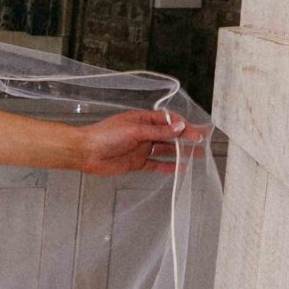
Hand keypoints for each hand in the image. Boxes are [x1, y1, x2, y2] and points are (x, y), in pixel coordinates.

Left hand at [77, 108, 209, 176]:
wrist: (85, 152)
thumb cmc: (106, 136)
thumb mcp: (134, 131)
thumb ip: (158, 131)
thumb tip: (180, 126)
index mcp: (142, 119)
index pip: (168, 121)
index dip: (184, 126)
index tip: (197, 134)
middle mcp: (144, 133)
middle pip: (169, 135)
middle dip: (186, 139)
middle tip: (203, 144)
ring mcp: (141, 148)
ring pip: (165, 150)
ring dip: (181, 152)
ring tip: (198, 156)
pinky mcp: (136, 163)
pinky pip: (155, 164)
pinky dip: (167, 166)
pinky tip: (180, 169)